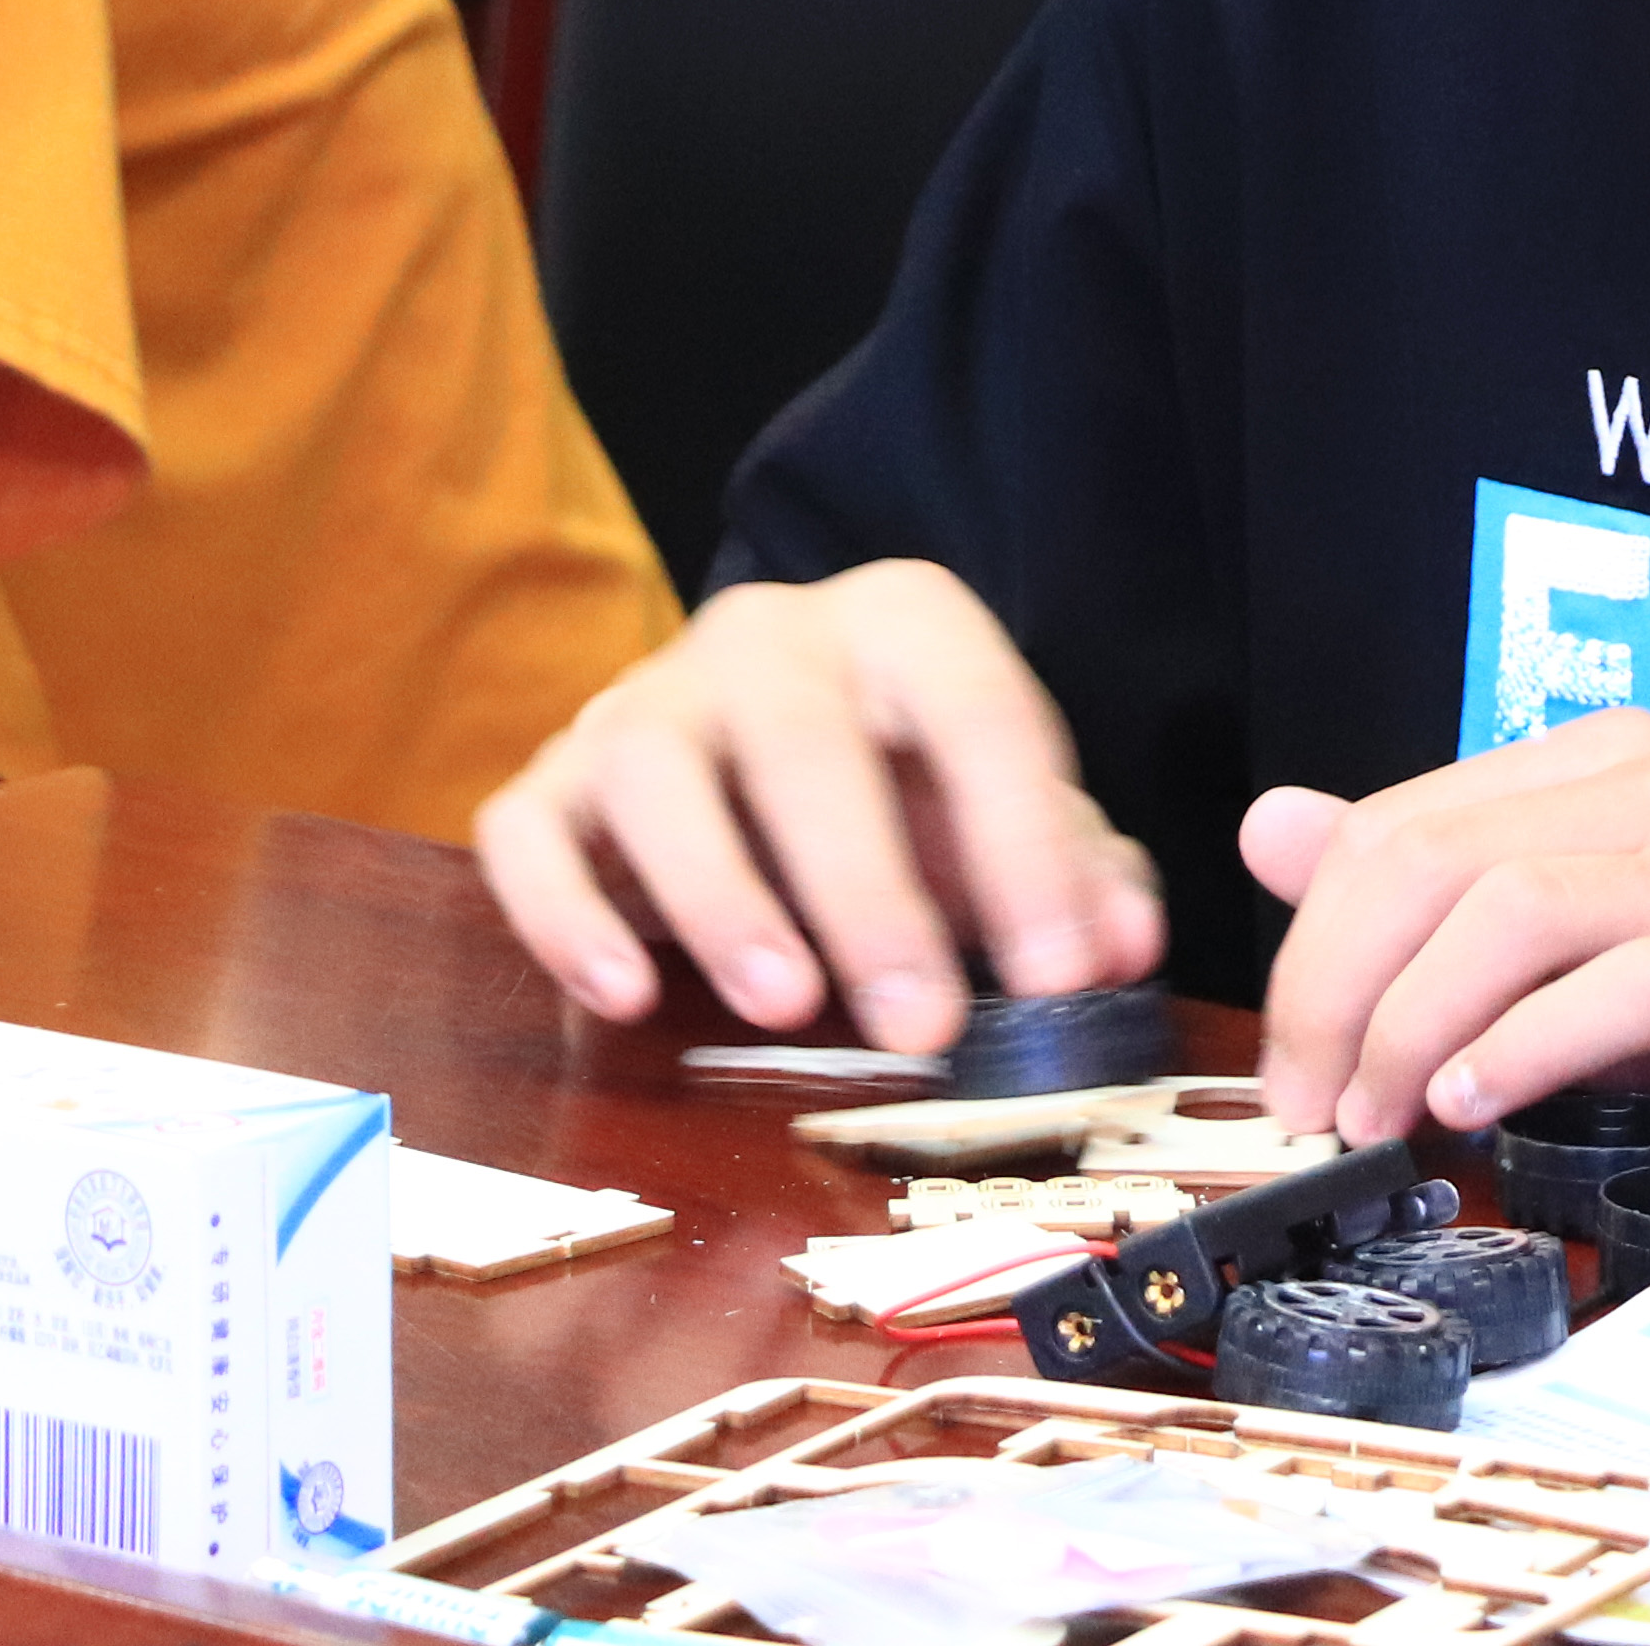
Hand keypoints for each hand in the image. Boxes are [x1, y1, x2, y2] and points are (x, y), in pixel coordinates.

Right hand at [470, 559, 1165, 1051]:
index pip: (978, 712)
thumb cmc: (903, 795)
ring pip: (657, 772)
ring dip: (721, 896)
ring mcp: (645, 702)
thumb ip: (1076, 873)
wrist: (756, 753)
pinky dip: (566, 917)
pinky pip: (528, 833)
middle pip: (806, 742)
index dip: (1028, 845)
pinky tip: (625, 998)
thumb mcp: (1001, 819)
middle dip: (871, 892)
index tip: (1063, 974)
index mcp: (904, 625)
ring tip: (783, 1005)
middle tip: (921, 1025)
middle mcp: (766, 638)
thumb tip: (1122, 946)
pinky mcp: (553, 780)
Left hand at [1240, 711, 1649, 1155]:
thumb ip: (1434, 884)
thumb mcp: (1581, 936)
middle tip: (1311, 1109)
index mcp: (1607, 757)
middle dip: (1338, 994)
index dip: (1313, 945)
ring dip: (1413, 1030)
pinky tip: (1475, 1107)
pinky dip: (1522, 1049)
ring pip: (1509, 911)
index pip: (1398, 823)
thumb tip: (1270, 822)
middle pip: (1432, 859)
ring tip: (1385, 1122)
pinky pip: (1618, 982)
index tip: (1294, 1064)